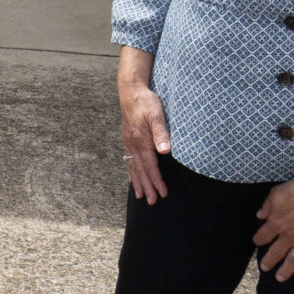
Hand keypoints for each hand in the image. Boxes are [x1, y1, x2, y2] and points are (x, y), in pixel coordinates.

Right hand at [120, 78, 171, 205]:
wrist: (130, 91)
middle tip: (152, 202)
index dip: (157, 181)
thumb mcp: (156, 115)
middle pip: (141, 170)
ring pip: (133, 167)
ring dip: (138, 183)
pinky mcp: (128, 139)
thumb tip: (165, 151)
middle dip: (147, 187)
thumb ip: (161, 133)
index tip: (163, 193)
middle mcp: (133, 144)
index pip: (150, 166)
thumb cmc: (146, 102)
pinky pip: (129, 160)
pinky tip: (133, 178)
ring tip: (141, 196)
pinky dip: (132, 172)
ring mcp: (129, 142)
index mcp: (141, 140)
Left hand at [254, 184, 293, 285]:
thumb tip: (259, 215)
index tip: (257, 242)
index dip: (259, 239)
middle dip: (269, 260)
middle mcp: (289, 237)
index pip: (263, 236)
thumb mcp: (275, 194)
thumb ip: (267, 206)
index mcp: (276, 224)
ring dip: (287, 270)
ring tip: (280, 278)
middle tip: (264, 268)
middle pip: (276, 251)